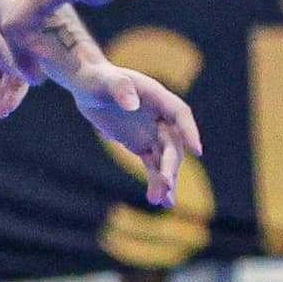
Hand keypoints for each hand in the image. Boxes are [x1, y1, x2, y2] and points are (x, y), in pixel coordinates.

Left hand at [59, 58, 198, 207]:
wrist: (86, 85)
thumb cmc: (96, 78)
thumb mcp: (105, 81)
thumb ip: (120, 89)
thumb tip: (131, 105)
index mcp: (157, 96)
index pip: (180, 114)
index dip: (189, 130)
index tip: (196, 150)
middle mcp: (160, 116)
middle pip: (173, 143)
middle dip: (171, 164)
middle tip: (165, 184)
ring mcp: (152, 131)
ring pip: (165, 158)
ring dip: (167, 180)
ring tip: (164, 203)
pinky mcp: (141, 144)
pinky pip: (153, 165)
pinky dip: (156, 181)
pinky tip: (157, 200)